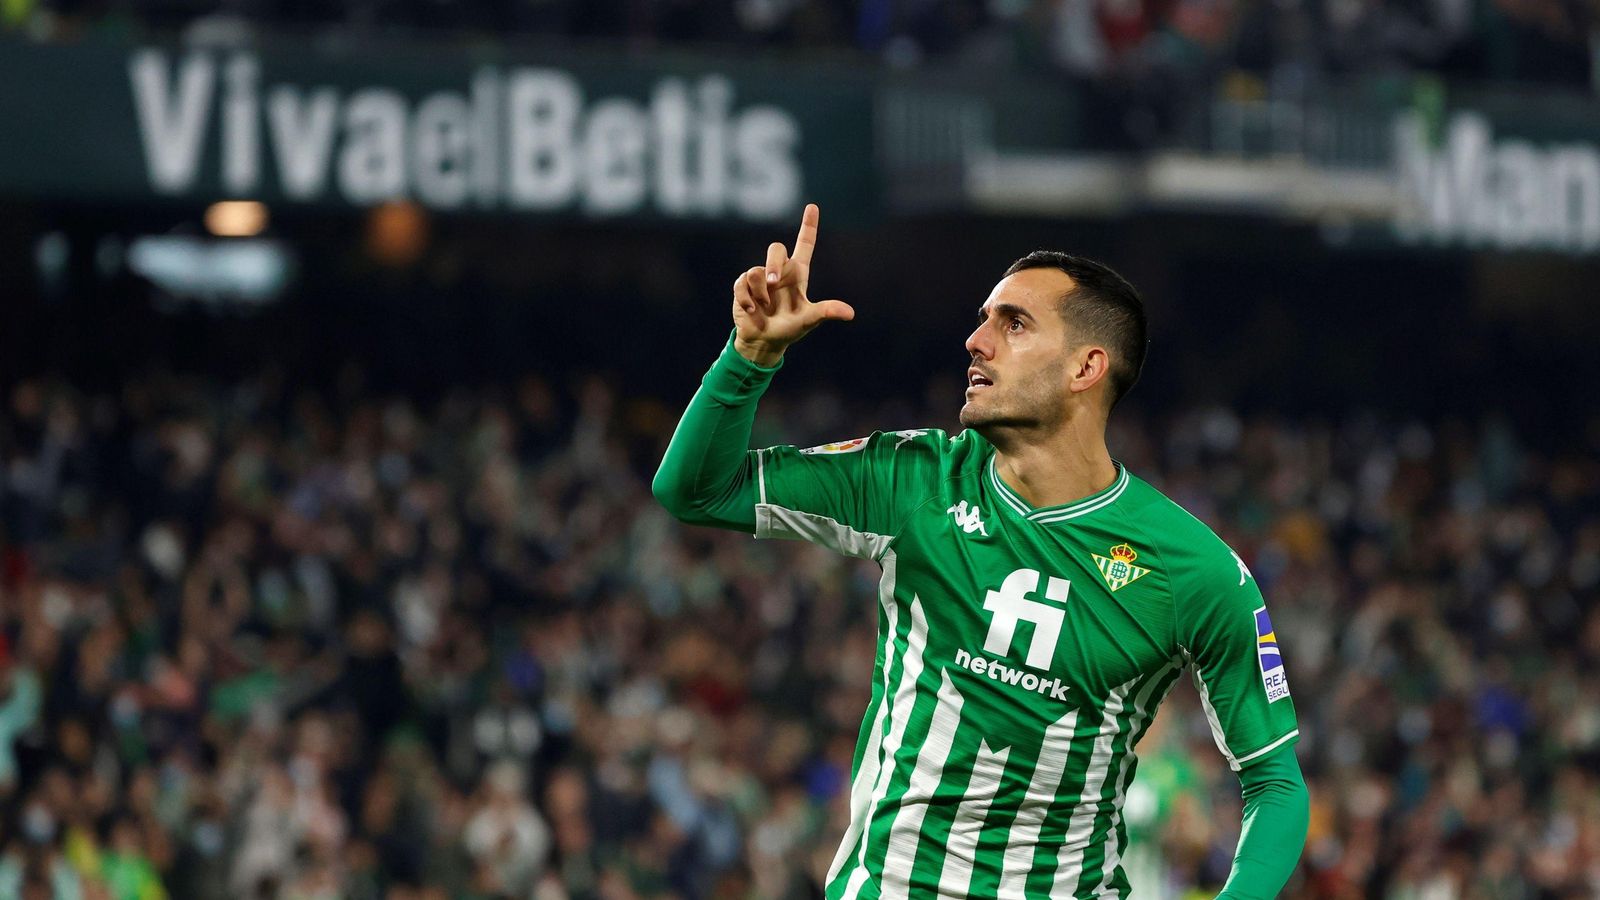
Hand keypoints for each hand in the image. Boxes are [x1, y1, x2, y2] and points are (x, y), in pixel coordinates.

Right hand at [731, 203, 854, 365]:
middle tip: (773, 283)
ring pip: (756, 270)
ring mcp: (760, 278)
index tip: (813, 206)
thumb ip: (826, 312)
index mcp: (798, 274)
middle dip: (773, 264)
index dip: (809, 226)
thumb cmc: (790, 329)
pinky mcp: (743, 286)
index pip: (805, 244)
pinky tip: (752, 311)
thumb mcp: (809, 320)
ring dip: (760, 293)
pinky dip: (747, 299)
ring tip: (764, 308)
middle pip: (775, 248)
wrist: (764, 341)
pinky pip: (742, 283)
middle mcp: (779, 272)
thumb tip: (850, 313)